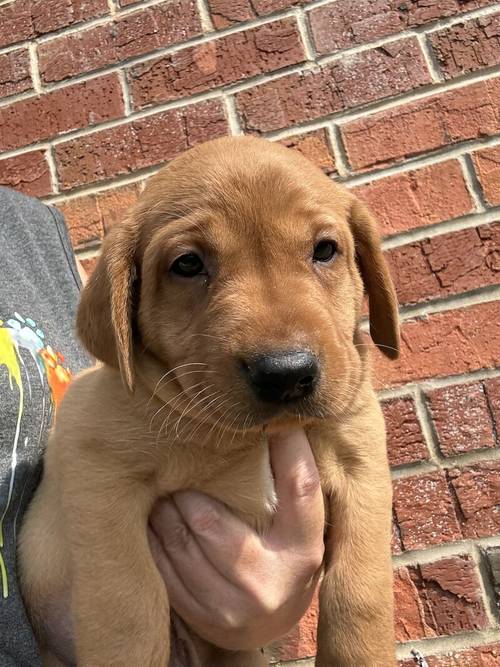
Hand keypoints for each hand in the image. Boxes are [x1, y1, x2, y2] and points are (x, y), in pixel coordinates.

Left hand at [149, 429, 324, 650]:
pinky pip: (162, 567)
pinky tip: (153, 518)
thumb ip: (293, 477)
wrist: (272, 624)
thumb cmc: (285, 551)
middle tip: (173, 462)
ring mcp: (230, 606)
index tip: (264, 418)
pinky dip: (153, 537)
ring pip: (179, 541)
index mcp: (304, 548)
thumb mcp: (300, 522)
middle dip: (186, 488)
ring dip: (163, 509)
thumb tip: (280, 417)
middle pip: (210, 519)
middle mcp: (270, 582)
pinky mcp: (199, 618)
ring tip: (158, 488)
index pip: (300, 487)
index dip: (287, 447)